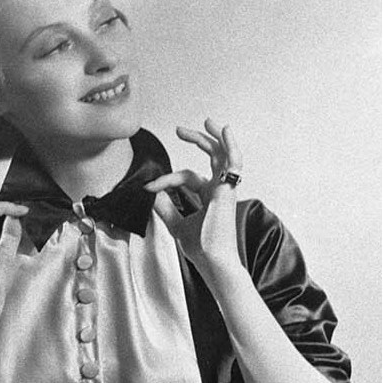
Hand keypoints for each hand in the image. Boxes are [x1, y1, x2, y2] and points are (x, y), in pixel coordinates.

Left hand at [143, 118, 243, 280]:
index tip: (148, 187)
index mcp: (210, 196)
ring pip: (223, 154)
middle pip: (211, 157)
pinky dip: (230, 145)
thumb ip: (165, 208)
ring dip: (213, 137)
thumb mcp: (177, 225)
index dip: (165, 180)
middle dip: (197, 140)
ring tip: (206, 121)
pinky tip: (223, 130)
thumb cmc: (201, 248)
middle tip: (179, 130)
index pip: (186, 177)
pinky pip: (233, 161)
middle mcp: (219, 189)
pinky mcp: (228, 189)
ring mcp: (226, 188)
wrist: (213, 261)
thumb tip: (151, 192)